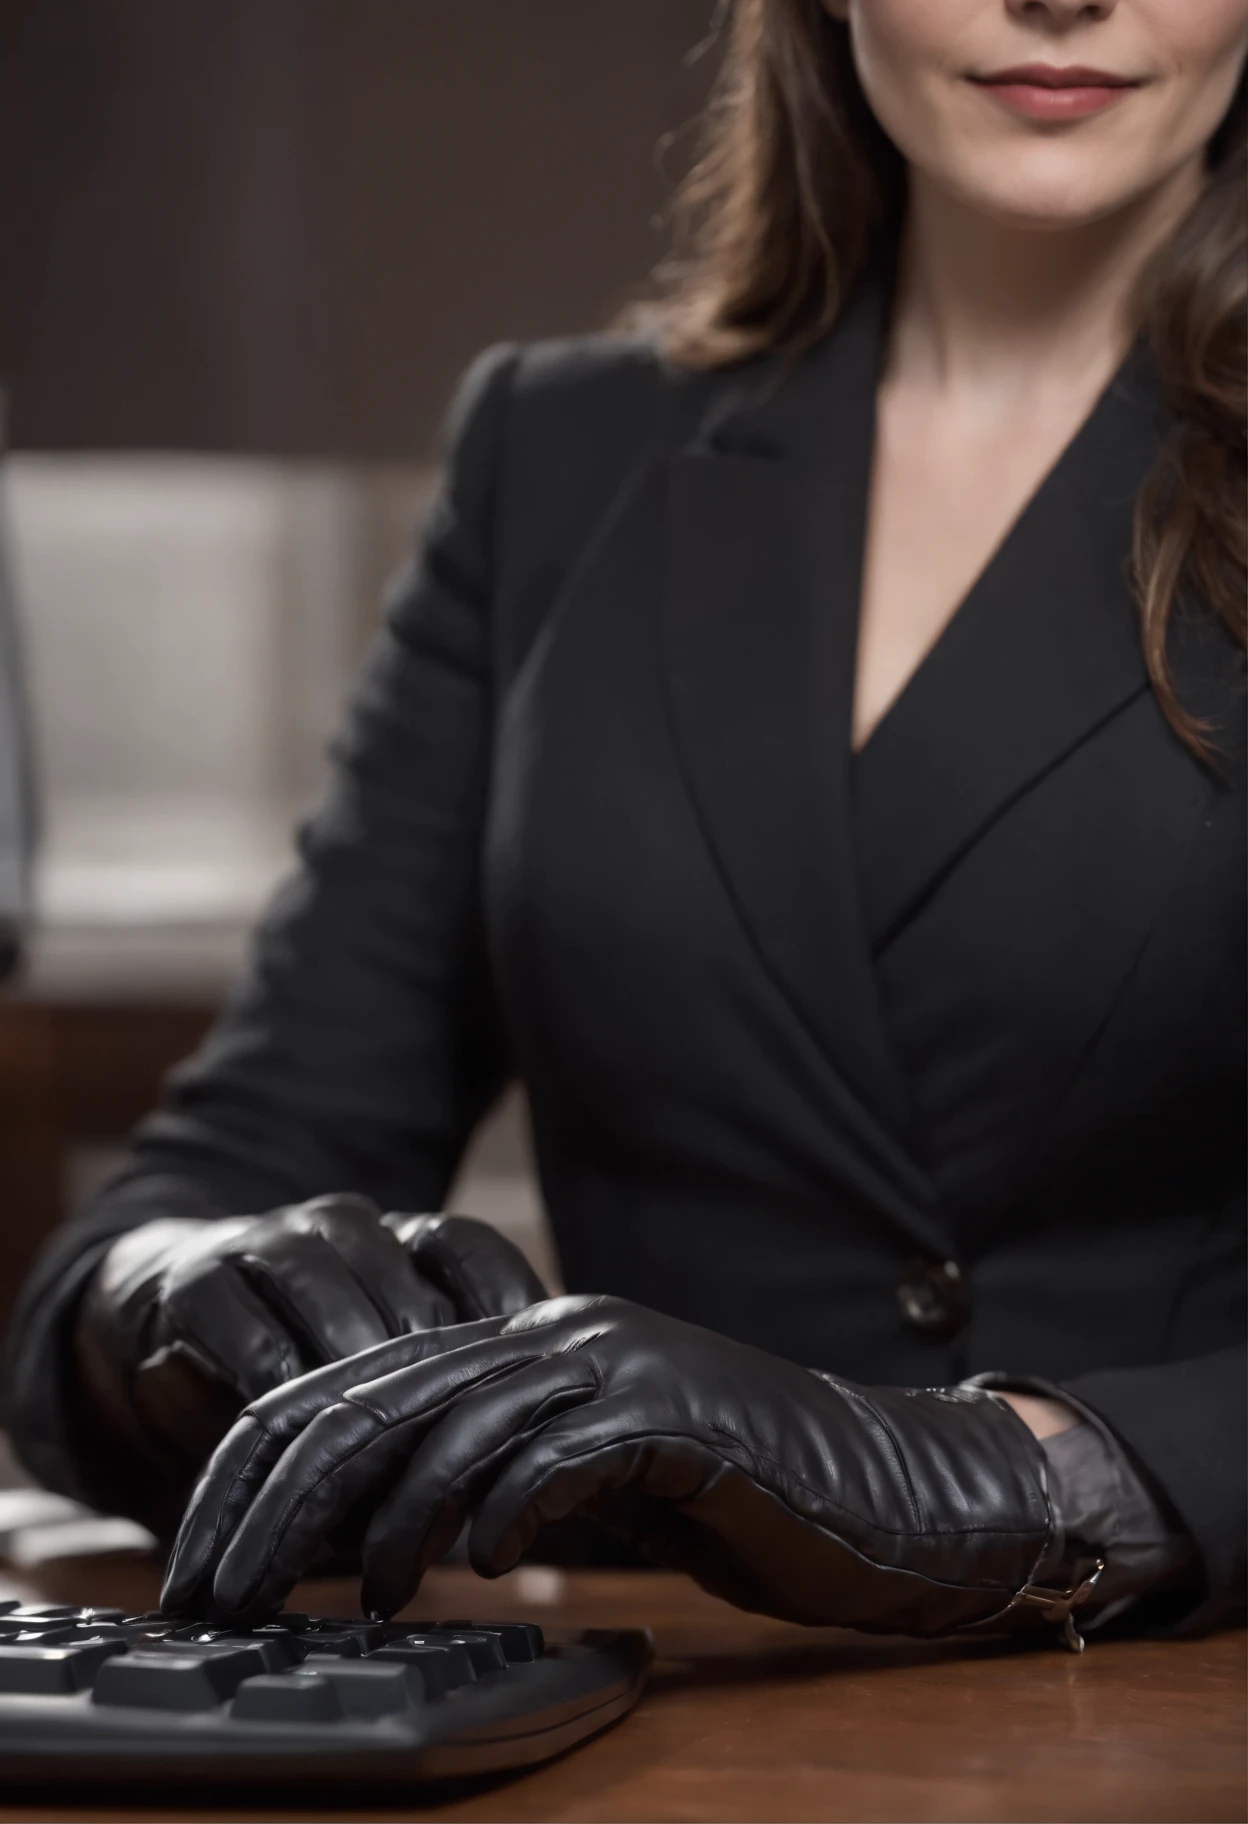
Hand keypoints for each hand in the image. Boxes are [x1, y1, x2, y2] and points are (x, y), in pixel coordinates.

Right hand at [75, 1196, 546, 1472]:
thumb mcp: (382, 1368)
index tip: (539, 1364)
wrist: (167, 1315)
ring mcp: (267, 1244)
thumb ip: (444, 1390)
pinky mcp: (201, 1280)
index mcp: (394, 1235)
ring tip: (389, 1450)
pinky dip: (286, 1391)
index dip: (505, 1301)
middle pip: (403, 1286)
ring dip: (360, 1377)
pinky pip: (253, 1334)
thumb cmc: (306, 1362)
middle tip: (464, 1439)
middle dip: (434, 1366)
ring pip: (332, 1298)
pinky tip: (308, 1441)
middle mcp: (338, 1227)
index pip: (466, 1246)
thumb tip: (524, 1461)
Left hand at [162, 1295, 1052, 1634]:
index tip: (204, 1560)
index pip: (349, 1386)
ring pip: (455, 1421)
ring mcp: (613, 1361)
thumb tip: (374, 1537)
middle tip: (223, 1593)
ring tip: (357, 1596)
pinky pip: (557, 1456)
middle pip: (375, 1397)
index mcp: (519, 1338)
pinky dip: (506, 1512)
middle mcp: (554, 1331)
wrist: (876, 1487)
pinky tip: (484, 1567)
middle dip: (281, 1501)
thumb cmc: (722, 1496)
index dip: (258, 1470)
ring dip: (388, 1519)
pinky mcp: (670, 1411)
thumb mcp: (583, 1479)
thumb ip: (490, 1479)